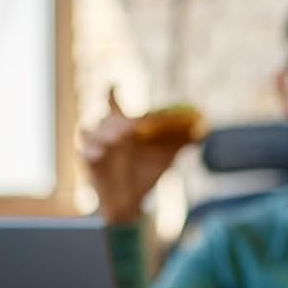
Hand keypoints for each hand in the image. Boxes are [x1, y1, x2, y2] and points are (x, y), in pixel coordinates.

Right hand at [79, 87, 194, 223]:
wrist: (132, 203)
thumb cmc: (146, 173)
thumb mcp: (167, 157)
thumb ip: (183, 141)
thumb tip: (204, 129)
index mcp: (123, 126)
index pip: (114, 104)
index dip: (111, 93)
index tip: (114, 84)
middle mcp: (107, 134)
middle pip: (105, 118)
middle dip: (114, 120)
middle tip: (129, 128)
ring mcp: (95, 148)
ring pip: (88, 131)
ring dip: (100, 133)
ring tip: (115, 140)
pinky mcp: (88, 165)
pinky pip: (83, 153)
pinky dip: (89, 151)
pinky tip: (98, 154)